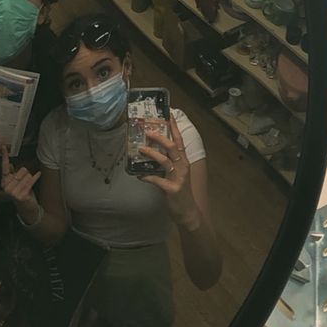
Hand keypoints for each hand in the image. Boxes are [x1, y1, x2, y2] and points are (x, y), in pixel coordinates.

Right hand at [0, 146, 40, 219]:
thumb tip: (10, 164)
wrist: (27, 209)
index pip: (4, 167)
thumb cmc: (21, 193)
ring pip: (26, 175)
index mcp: (4, 182)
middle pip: (21, 170)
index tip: (3, 146)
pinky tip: (39, 174)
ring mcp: (13, 192)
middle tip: (25, 182)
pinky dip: (36, 177)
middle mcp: (6, 186)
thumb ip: (12, 174)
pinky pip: (31, 181)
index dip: (5, 156)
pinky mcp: (21, 195)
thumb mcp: (15, 183)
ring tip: (27, 186)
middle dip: (26, 174)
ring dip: (30, 179)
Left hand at [138, 114, 199, 228]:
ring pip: (164, 161)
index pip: (179, 140)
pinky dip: (147, 176)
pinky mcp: (172, 189)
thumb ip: (167, 161)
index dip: (174, 127)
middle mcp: (182, 167)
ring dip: (151, 153)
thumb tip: (150, 149)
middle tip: (147, 130)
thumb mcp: (176, 173)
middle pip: (171, 147)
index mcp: (183, 161)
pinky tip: (139, 175)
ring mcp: (178, 178)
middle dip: (159, 137)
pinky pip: (156, 180)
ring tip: (140, 149)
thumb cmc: (179, 190)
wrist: (187, 212)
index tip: (168, 114)